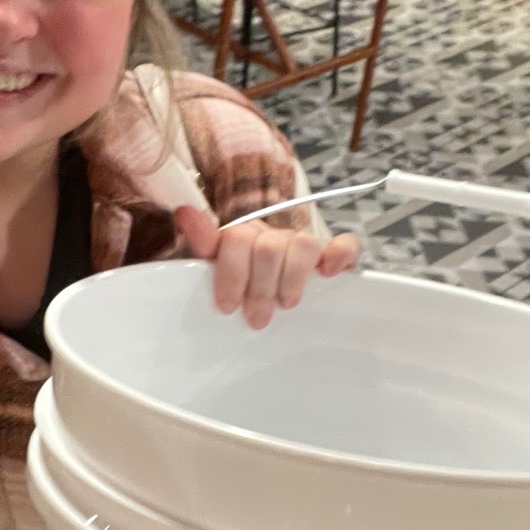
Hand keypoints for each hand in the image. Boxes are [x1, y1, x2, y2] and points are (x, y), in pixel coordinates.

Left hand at [173, 205, 360, 328]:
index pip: (236, 238)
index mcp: (244, 237)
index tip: (227, 306)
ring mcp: (303, 245)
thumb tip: (184, 211)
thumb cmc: (243, 284)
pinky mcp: (333, 256)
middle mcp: (274, 236)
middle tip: (256, 318)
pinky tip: (329, 272)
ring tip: (286, 304)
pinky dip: (340, 255)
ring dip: (292, 278)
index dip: (231, 273)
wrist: (274, 286)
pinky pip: (345, 246)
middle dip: (260, 288)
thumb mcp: (217, 267)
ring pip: (303, 244)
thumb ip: (203, 243)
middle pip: (268, 248)